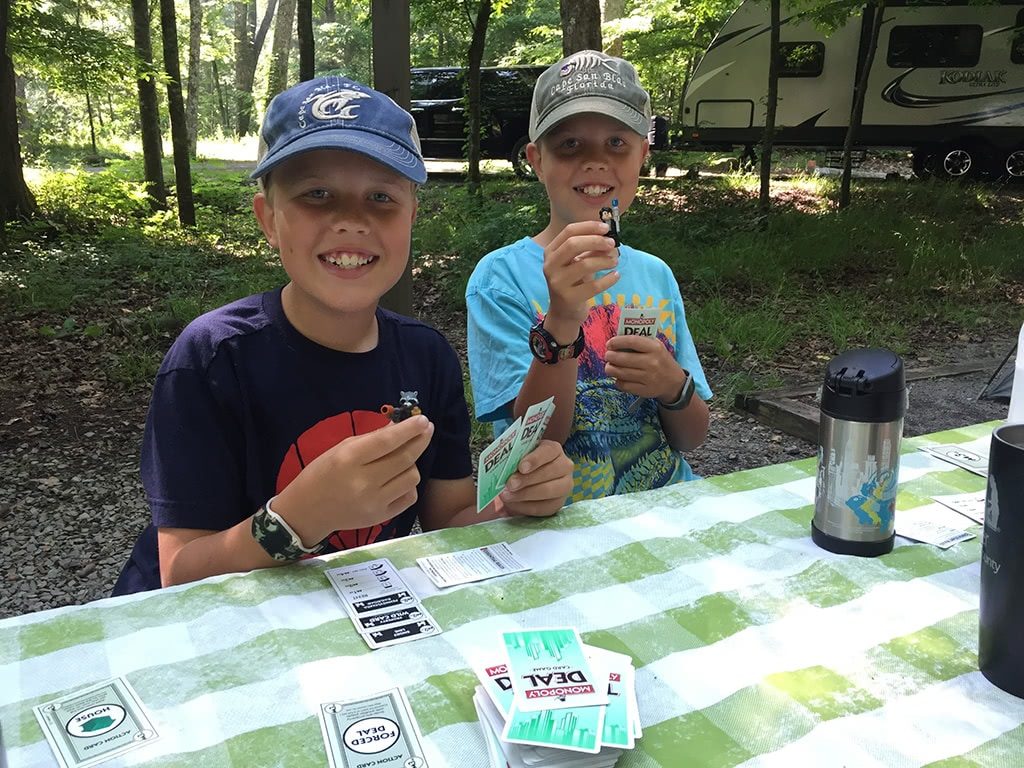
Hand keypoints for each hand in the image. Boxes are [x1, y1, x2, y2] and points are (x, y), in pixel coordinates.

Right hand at [273, 415, 433, 541]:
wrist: (307, 511)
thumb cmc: (322, 473)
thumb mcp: (341, 449)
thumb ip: (372, 438)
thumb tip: (400, 426)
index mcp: (349, 459)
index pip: (387, 441)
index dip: (409, 430)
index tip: (423, 419)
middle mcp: (363, 481)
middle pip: (405, 459)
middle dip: (420, 441)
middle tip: (426, 429)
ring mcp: (374, 502)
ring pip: (411, 477)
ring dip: (413, 464)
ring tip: (404, 458)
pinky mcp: (380, 517)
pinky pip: (409, 497)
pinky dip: (408, 485)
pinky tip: (399, 479)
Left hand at [499, 439, 573, 516]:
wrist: (528, 479)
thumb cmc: (523, 463)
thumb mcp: (520, 456)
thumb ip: (514, 459)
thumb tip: (502, 469)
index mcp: (554, 450)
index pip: (548, 451)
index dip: (535, 459)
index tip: (521, 467)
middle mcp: (565, 466)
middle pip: (550, 472)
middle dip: (527, 480)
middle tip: (510, 484)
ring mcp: (565, 486)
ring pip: (549, 491)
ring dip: (526, 494)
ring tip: (507, 496)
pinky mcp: (559, 503)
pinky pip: (544, 507)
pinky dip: (526, 506)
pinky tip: (513, 504)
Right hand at [542, 221, 619, 332]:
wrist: (564, 311)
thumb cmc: (573, 282)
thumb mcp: (578, 262)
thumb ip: (590, 249)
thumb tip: (609, 237)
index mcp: (551, 252)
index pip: (569, 231)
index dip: (589, 227)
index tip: (606, 228)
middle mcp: (550, 266)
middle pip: (573, 244)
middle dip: (596, 241)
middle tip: (612, 244)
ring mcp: (557, 282)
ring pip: (585, 264)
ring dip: (604, 260)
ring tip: (614, 262)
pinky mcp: (568, 298)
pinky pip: (594, 286)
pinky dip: (608, 279)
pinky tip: (616, 276)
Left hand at [605, 335, 685, 402]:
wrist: (674, 383)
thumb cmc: (661, 360)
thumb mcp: (657, 346)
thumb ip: (640, 341)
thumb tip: (618, 339)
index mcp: (655, 348)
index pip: (631, 341)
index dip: (617, 342)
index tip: (610, 344)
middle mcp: (652, 363)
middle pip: (622, 358)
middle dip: (610, 356)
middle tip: (608, 355)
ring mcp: (648, 378)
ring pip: (620, 373)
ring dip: (610, 369)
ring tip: (609, 367)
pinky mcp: (644, 390)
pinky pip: (623, 385)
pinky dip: (617, 381)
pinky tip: (619, 377)